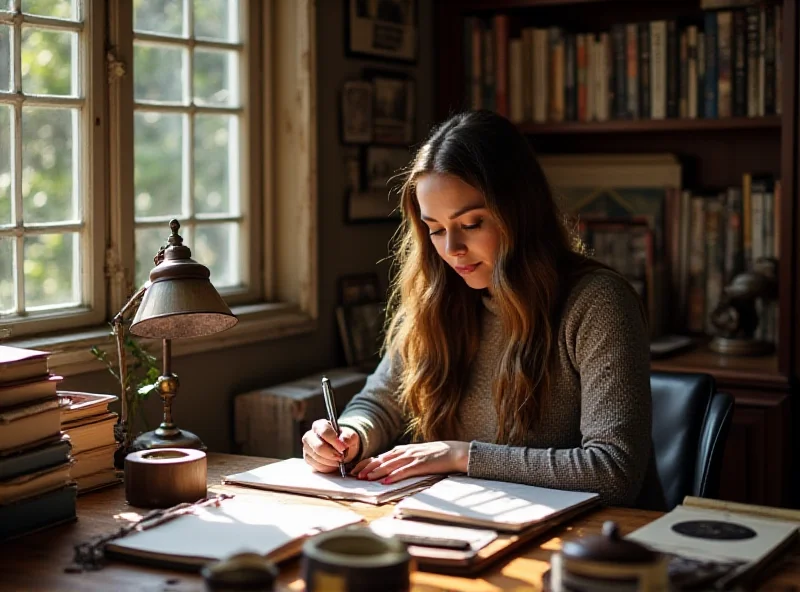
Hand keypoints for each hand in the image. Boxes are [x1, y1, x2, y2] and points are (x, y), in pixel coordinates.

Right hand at [301, 419, 360, 472]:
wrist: (341, 450)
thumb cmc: (343, 440)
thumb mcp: (350, 436)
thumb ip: (348, 436)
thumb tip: (343, 439)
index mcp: (319, 425)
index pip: (324, 431)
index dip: (334, 441)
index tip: (343, 448)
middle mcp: (310, 436)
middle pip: (318, 447)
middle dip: (332, 454)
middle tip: (341, 457)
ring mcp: (307, 448)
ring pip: (318, 458)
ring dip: (331, 461)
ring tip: (339, 460)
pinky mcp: (308, 459)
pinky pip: (317, 466)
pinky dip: (327, 467)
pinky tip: (333, 463)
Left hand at [351, 441, 468, 483]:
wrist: (455, 452)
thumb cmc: (437, 455)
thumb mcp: (417, 454)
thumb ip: (404, 459)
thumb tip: (390, 467)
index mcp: (404, 449)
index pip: (381, 456)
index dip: (367, 462)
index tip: (356, 469)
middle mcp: (406, 451)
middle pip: (382, 459)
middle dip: (367, 467)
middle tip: (355, 475)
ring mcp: (413, 457)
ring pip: (391, 464)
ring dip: (377, 471)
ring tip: (365, 478)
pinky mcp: (422, 464)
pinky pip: (405, 471)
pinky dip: (394, 475)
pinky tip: (386, 481)